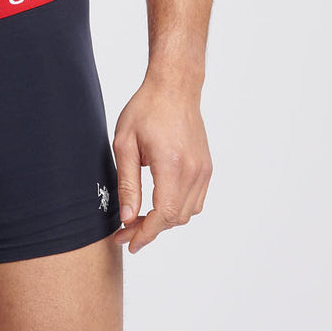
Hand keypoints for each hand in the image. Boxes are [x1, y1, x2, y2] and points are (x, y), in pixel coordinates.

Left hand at [112, 77, 211, 253]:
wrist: (174, 88)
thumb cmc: (146, 110)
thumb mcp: (125, 145)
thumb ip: (127, 184)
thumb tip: (127, 217)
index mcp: (171, 164)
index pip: (164, 214)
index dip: (145, 233)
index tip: (128, 242)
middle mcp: (193, 171)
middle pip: (176, 218)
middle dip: (149, 230)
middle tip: (124, 230)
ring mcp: (203, 170)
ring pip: (188, 213)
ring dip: (164, 222)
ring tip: (139, 218)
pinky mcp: (206, 168)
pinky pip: (196, 201)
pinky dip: (178, 209)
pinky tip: (158, 204)